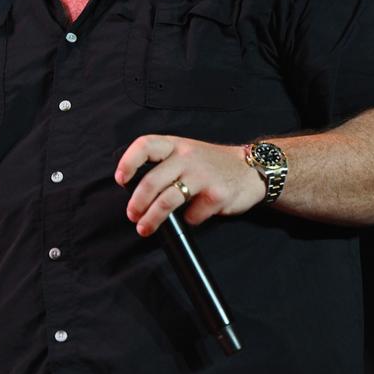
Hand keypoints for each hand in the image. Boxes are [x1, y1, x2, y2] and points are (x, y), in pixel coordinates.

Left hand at [114, 134, 265, 235]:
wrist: (252, 169)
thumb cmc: (212, 164)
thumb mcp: (187, 152)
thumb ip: (164, 164)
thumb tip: (137, 192)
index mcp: (176, 145)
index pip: (145, 145)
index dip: (128, 162)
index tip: (121, 180)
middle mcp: (187, 157)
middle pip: (152, 181)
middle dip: (137, 203)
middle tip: (132, 215)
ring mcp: (203, 175)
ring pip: (167, 200)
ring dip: (152, 218)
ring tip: (145, 228)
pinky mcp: (216, 195)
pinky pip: (192, 215)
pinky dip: (190, 220)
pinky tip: (194, 216)